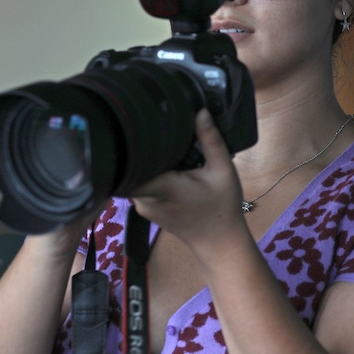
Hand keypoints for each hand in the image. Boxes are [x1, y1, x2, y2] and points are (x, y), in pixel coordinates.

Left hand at [128, 108, 246, 246]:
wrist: (218, 242)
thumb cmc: (222, 206)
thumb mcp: (223, 170)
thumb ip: (211, 140)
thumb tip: (200, 111)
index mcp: (162, 188)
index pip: (130, 163)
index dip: (131, 144)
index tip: (139, 125)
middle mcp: (145, 199)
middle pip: (130, 165)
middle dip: (140, 148)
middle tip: (153, 126)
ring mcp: (142, 205)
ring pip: (134, 174)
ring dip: (145, 160)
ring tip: (159, 143)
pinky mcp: (144, 208)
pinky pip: (139, 183)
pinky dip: (148, 172)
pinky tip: (162, 162)